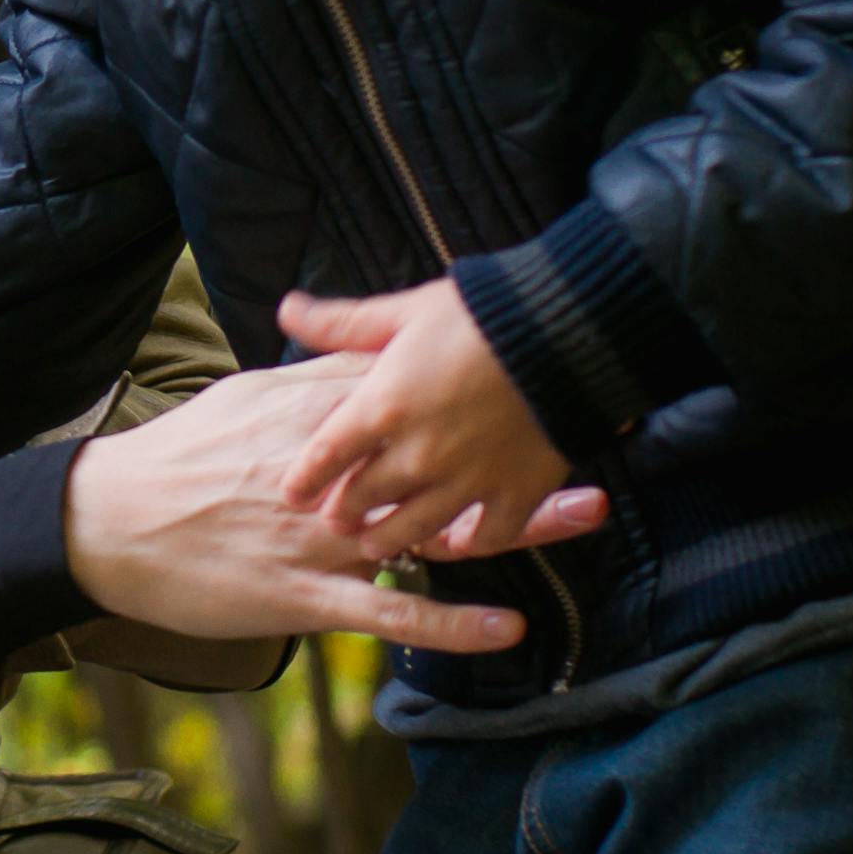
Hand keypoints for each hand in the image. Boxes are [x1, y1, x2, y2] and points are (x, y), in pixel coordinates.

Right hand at [62, 355, 607, 651]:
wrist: (106, 525)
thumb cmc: (174, 462)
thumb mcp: (238, 400)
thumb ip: (304, 378)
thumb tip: (358, 353)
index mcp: (306, 418)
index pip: (404, 387)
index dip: (475, 374)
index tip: (539, 358)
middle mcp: (326, 474)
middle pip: (440, 452)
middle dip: (518, 441)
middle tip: (594, 426)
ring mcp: (318, 538)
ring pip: (429, 529)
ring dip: (513, 523)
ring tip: (585, 513)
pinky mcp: (302, 595)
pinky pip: (389, 611)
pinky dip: (449, 621)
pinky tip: (508, 627)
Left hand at [275, 281, 571, 561]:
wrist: (565, 332)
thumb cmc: (479, 314)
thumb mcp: (404, 312)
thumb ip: (343, 323)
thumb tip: (287, 309)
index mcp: (381, 408)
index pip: (325, 456)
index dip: (304, 479)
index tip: (293, 494)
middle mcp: (417, 455)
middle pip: (365, 498)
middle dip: (345, 512)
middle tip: (335, 521)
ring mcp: (466, 480)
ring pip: (415, 528)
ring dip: (391, 538)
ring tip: (376, 544)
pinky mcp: (516, 493)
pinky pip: (487, 537)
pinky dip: (470, 544)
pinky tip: (459, 544)